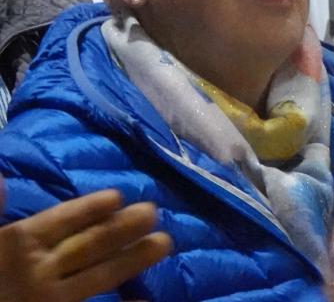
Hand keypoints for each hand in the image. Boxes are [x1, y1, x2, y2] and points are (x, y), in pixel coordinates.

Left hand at [0, 182, 171, 301]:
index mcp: (16, 248)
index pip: (58, 222)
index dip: (86, 209)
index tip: (117, 196)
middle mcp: (39, 273)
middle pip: (87, 246)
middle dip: (120, 230)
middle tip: (153, 211)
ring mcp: (51, 300)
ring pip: (98, 276)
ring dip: (131, 262)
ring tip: (163, 244)